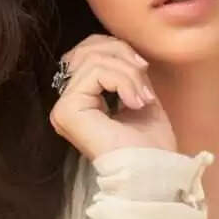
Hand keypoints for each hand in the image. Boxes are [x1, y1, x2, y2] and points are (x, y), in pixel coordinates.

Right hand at [48, 35, 176, 161]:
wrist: (154, 171)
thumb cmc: (151, 143)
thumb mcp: (139, 93)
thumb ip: (125, 70)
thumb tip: (122, 47)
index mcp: (83, 98)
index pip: (89, 51)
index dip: (119, 50)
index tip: (145, 71)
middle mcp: (68, 103)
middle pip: (88, 48)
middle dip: (123, 56)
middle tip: (145, 81)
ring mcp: (64, 108)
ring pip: (93, 59)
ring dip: (128, 73)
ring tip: (142, 98)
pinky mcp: (67, 111)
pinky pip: (94, 72)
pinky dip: (123, 81)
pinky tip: (135, 103)